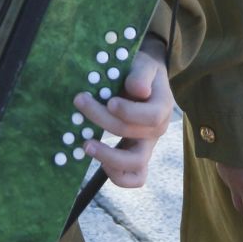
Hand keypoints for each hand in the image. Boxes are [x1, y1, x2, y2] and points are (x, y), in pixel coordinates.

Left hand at [72, 41, 172, 187]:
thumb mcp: (145, 64)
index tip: (110, 101)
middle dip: (103, 120)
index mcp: (162, 107)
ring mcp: (147, 146)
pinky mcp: (135, 155)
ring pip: (136, 166)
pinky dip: (117, 176)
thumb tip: (138, 90)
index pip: (151, 117)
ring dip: (108, 158)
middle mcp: (157, 130)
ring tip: (85, 145)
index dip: (129, 112)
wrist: (144, 79)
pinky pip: (134, 178)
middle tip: (80, 101)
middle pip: (133, 135)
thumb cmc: (142, 70)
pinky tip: (97, 159)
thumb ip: (142, 74)